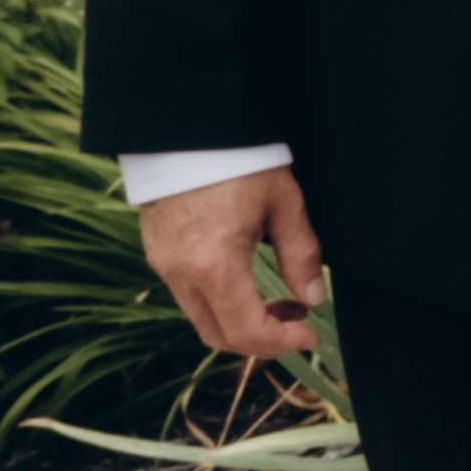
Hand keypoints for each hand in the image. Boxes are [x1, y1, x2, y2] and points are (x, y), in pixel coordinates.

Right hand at [139, 166, 326, 362]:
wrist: (186, 126)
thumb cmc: (238, 158)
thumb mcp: (284, 203)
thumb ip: (301, 254)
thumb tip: (312, 298)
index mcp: (214, 264)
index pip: (247, 331)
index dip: (283, 344)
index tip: (310, 336)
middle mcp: (181, 272)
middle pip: (219, 335)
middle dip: (261, 341)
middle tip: (296, 321)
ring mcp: (163, 264)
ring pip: (202, 317)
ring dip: (240, 322)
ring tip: (278, 300)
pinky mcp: (157, 253)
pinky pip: (189, 295)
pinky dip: (220, 302)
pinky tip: (246, 280)